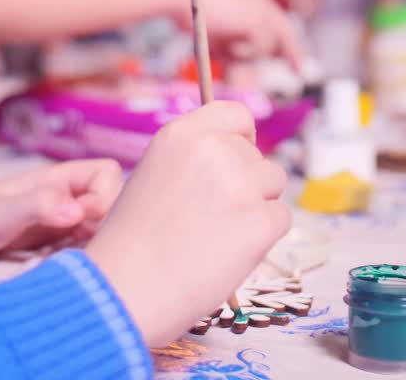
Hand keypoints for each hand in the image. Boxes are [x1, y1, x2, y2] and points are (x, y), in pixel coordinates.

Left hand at [0, 159, 123, 259]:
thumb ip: (36, 206)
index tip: (78, 221)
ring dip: (84, 251)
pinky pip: (84, 254)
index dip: (104, 197)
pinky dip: (72, 264)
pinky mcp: (59, 246)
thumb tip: (77, 211)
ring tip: (49, 258)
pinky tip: (44, 267)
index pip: (108, 174)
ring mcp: (66, 222)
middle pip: (112, 207)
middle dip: (98, 232)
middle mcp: (68, 198)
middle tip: (67, 248)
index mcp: (59, 179)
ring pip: (101, 234)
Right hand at [84, 102, 290, 347]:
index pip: (235, 114)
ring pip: (274, 185)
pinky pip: (280, 219)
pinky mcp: (261, 221)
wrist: (125, 290)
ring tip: (216, 236)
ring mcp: (241, 184)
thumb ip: (193, 161)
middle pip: (257, 156)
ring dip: (256, 208)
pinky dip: (262, 238)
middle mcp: (213, 150)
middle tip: (211, 218)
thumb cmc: (131, 244)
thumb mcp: (152, 175)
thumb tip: (236, 161)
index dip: (242, 137)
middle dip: (245, 183)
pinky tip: (227, 252)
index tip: (238, 158)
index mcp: (180, 135)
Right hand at [172, 0, 303, 68]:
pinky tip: (221, 42)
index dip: (280, 39)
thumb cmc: (185, 8)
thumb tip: (239, 59)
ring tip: (218, 46)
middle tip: (300, 70)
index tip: (287, 57)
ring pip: (266, 45)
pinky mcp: (257, 19)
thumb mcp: (213, 28)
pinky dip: (240, 52)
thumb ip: (230, 40)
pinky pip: (257, 48)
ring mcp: (260, 6)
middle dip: (292, 51)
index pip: (272, 19)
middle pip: (284, 29)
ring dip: (244, 54)